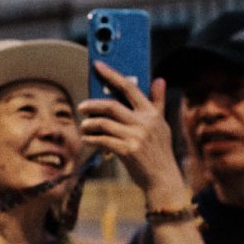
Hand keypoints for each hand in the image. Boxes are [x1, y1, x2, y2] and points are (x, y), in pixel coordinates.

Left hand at [78, 61, 183, 206]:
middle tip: (81, 106)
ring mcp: (136, 137)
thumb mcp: (161, 124)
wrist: (162, 178)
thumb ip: (157, 102)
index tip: (98, 65)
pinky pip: (102, 140)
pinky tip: (87, 139)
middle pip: (111, 106)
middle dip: (92, 105)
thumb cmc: (159, 151)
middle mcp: (144, 122)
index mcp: (151, 113)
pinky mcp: (127, 151)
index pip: (129, 87)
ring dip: (89, 124)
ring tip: (84, 125)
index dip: (112, 74)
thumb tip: (159, 79)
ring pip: (104, 123)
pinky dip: (91, 138)